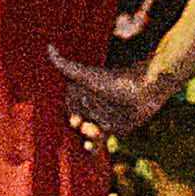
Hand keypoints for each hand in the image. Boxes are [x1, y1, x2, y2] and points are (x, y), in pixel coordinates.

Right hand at [52, 48, 171, 137]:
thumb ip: (65, 65)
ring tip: (92, 131)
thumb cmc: (115, 80)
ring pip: (86, 133)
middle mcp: (93, 106)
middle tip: (83, 124)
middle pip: (76, 122)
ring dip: (85, 136)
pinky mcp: (116, 130)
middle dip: (77, 125)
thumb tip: (48, 46)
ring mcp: (103, 118)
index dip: (69, 113)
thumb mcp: (86, 75)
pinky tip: (88, 149)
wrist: (146, 89)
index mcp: (84, 93)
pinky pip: (100, 142)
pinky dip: (92, 146)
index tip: (74, 117)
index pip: (69, 106)